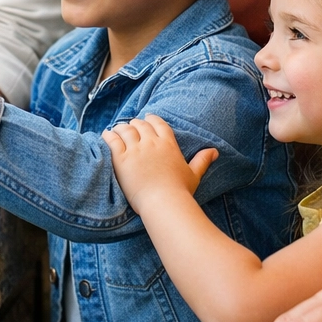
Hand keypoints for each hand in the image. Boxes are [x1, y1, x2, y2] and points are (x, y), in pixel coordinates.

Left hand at [101, 114, 217, 212]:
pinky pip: (112, 140)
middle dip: (134, 124)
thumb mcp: (194, 174)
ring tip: (117, 130)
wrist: (163, 203)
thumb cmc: (180, 192)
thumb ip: (202, 160)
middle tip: (130, 126)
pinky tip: (105, 135)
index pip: (158, 123)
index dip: (151, 119)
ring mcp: (136, 150)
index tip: (146, 118)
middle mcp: (151, 143)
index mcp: (168, 144)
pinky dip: (108, 135)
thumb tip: (215, 151)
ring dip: (121, 128)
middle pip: (140, 125)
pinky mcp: (121, 159)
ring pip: (125, 130)